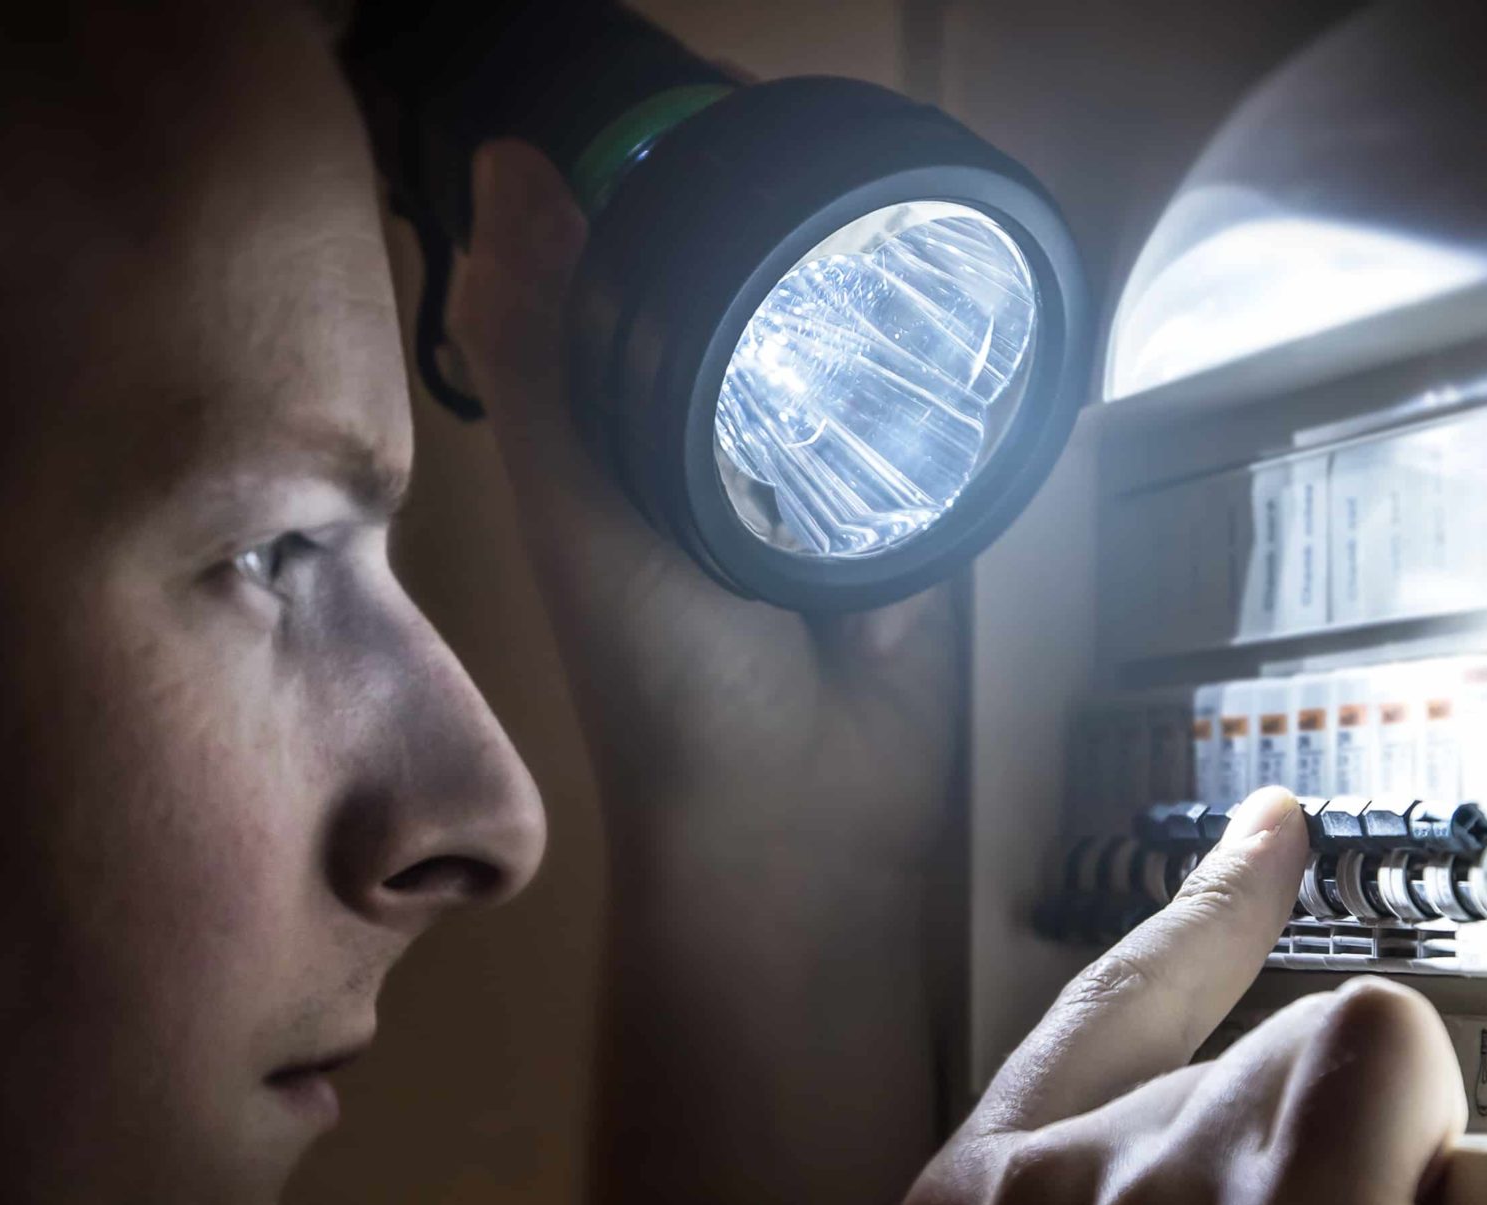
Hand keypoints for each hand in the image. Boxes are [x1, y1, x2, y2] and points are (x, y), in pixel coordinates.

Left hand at [445, 140, 959, 880]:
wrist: (801, 820)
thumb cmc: (662, 681)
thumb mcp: (579, 509)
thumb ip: (543, 355)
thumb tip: (510, 164)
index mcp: (625, 430)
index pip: (652, 265)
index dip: (677, 178)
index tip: (726, 102)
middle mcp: (724, 444)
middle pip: (768, 295)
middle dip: (801, 229)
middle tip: (837, 149)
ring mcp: (830, 483)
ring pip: (861, 351)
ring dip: (887, 306)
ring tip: (911, 223)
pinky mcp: (921, 524)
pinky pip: (943, 429)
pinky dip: (953, 394)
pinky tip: (976, 329)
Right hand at [897, 786, 1466, 1204]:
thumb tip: (1237, 1150)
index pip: (1090, 1011)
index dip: (1198, 917)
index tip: (1271, 831)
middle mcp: (1035, 1188)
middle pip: (1241, 1056)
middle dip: (1306, 1174)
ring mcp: (1150, 1193)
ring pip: (1328, 1070)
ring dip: (1369, 1197)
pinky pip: (1393, 1063)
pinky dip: (1423, 1148)